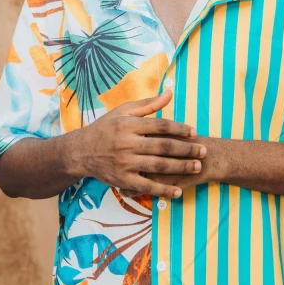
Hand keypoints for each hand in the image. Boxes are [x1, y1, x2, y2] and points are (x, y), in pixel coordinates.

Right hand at [68, 91, 205, 198]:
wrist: (80, 151)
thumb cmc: (105, 128)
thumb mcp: (122, 111)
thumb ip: (148, 104)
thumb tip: (170, 93)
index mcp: (128, 124)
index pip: (160, 126)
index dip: (179, 129)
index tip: (194, 133)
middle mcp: (127, 143)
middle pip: (163, 146)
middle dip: (186, 149)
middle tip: (203, 151)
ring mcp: (125, 163)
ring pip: (159, 165)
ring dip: (180, 167)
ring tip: (197, 167)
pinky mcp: (122, 180)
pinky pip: (146, 186)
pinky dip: (163, 189)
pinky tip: (177, 191)